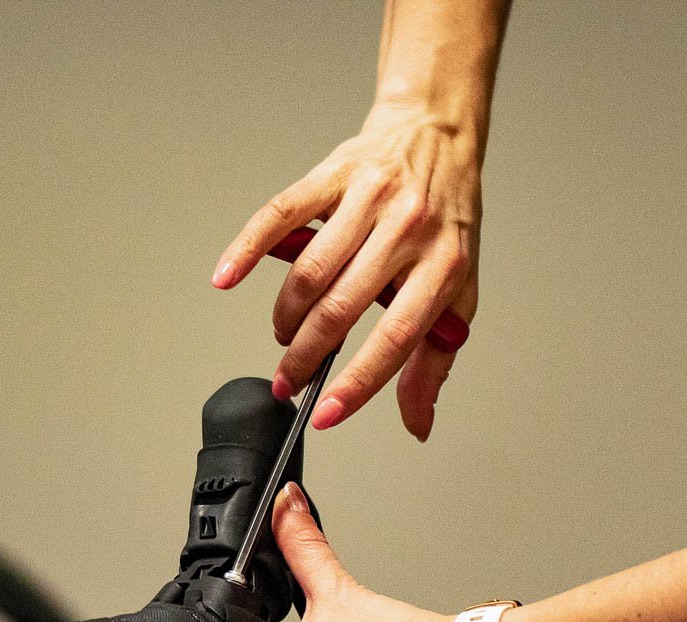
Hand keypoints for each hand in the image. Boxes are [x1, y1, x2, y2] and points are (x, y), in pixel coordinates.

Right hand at [211, 104, 483, 440]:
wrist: (438, 135)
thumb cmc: (446, 219)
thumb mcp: (458, 290)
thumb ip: (435, 359)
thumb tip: (417, 421)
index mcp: (444, 263)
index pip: (396, 336)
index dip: (358, 382)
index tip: (326, 414)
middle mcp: (407, 227)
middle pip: (341, 308)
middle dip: (306, 357)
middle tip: (289, 383)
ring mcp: (367, 198)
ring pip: (309, 272)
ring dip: (287, 317)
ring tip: (285, 335)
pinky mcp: (332, 175)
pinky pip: (281, 214)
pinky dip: (248, 249)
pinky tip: (227, 277)